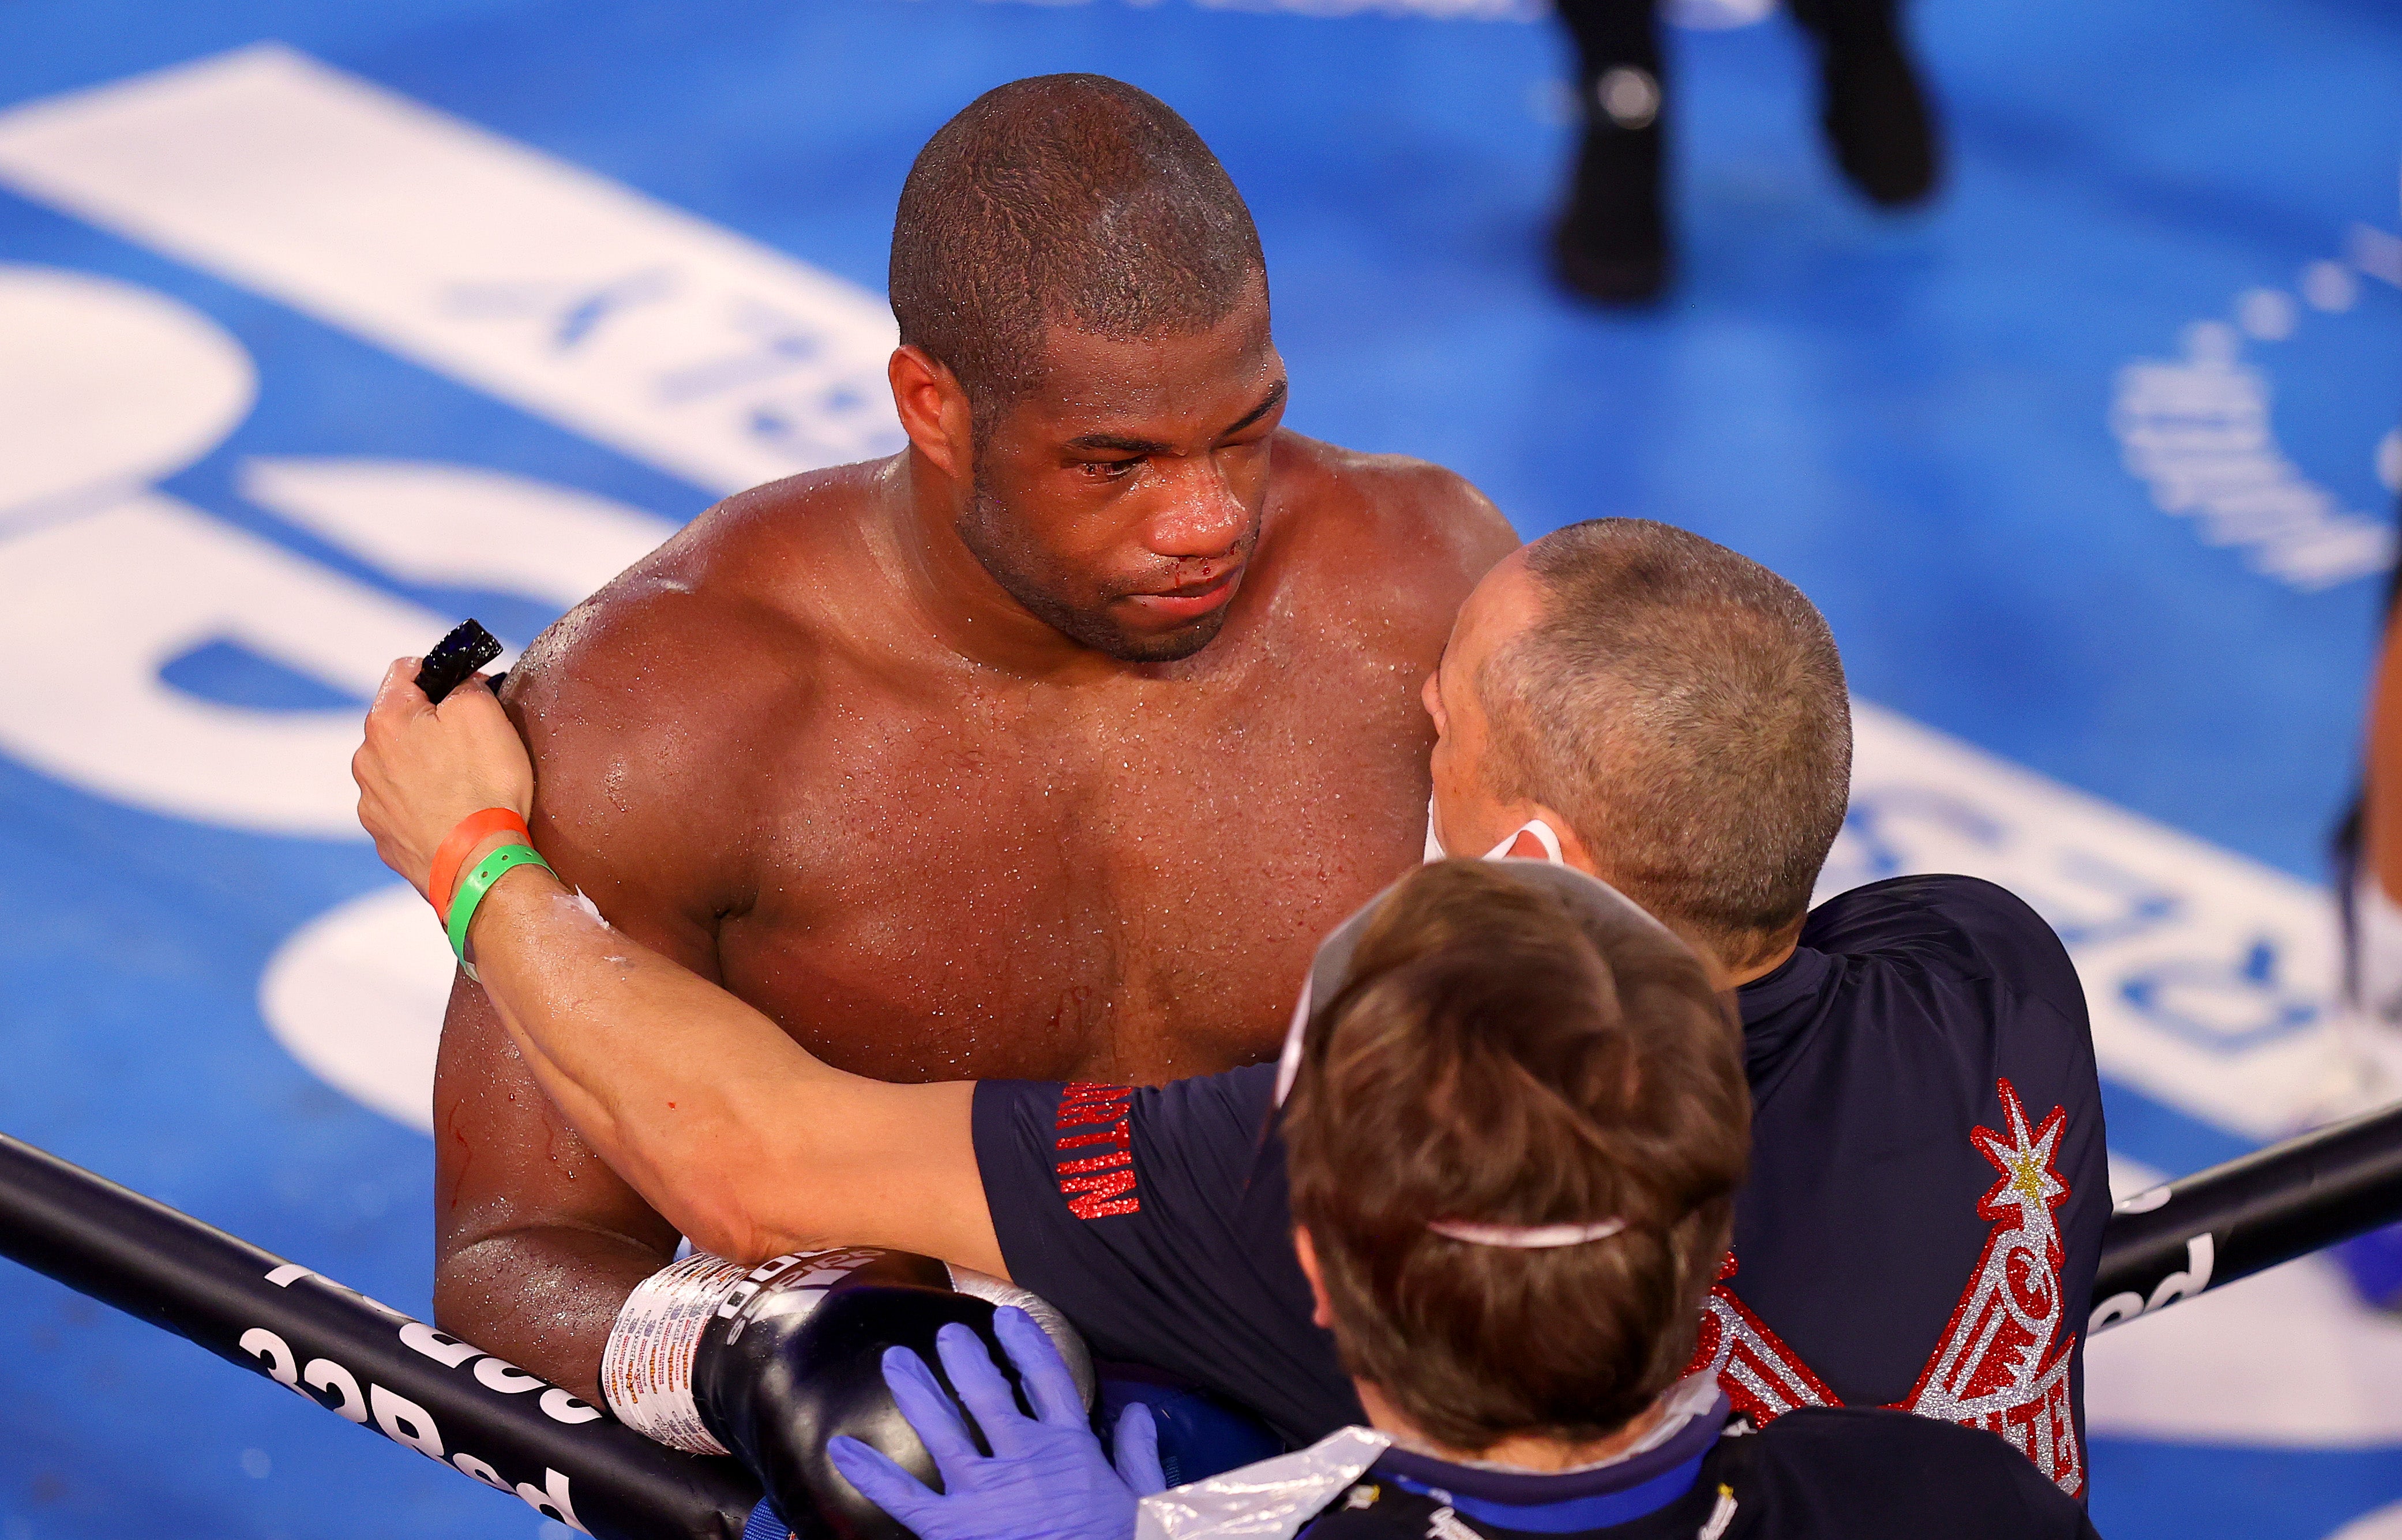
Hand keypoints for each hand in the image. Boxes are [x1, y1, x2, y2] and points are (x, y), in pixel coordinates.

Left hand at [353, 657, 535, 903]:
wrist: (479, 865)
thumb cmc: (484, 786)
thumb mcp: (485, 713)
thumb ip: (465, 685)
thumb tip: (458, 685)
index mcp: (386, 719)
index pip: (405, 671)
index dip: (441, 674)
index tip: (468, 691)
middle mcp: (367, 758)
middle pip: (400, 723)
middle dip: (431, 726)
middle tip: (473, 746)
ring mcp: (371, 803)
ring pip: (398, 768)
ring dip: (425, 768)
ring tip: (464, 788)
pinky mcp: (384, 838)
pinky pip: (404, 809)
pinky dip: (424, 807)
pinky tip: (453, 818)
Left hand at [828, 1307, 1163, 1539]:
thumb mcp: (1141, 1499)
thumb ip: (1136, 1453)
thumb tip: (1138, 1412)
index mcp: (1069, 1448)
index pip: (1048, 1380)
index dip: (1028, 1345)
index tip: (1010, 1318)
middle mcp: (1022, 1459)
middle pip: (987, 1394)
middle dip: (964, 1358)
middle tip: (948, 1334)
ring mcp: (983, 1492)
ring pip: (943, 1429)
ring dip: (917, 1391)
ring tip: (896, 1361)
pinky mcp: (954, 1528)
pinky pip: (905, 1498)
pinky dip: (870, 1473)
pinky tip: (841, 1449)